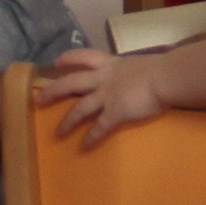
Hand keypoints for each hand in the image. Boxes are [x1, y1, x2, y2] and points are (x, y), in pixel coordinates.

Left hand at [37, 47, 169, 143]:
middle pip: (71, 83)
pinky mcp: (115, 113)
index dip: (69, 59)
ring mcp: (107, 96)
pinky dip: (91, 138)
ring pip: (80, 109)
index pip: (84, 57)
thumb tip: (140, 73)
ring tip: (58, 133)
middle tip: (39, 99)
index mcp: (111, 64)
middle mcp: (104, 78)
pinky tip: (84, 147)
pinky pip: (99, 128)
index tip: (57, 63)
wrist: (166, 77)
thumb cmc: (161, 68)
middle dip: (54, 91)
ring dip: (68, 122)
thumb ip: (134, 69)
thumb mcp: (142, 63)